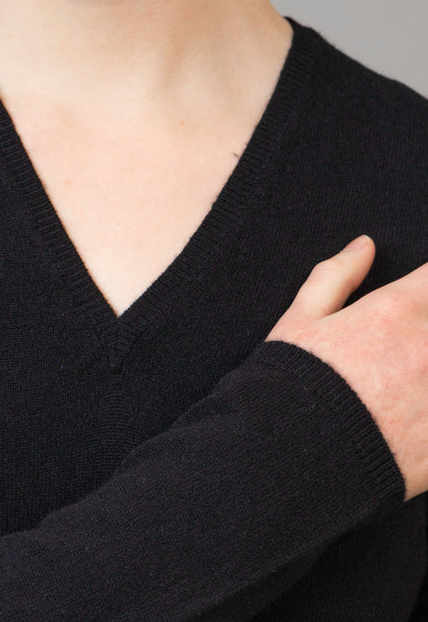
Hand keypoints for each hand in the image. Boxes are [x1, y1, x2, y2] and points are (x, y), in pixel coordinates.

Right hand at [265, 235, 427, 501]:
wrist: (290, 458)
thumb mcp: (300, 320)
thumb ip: (335, 276)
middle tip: (409, 344)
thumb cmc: (293, 384)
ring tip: (415, 373)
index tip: (418, 296)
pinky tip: (420, 407)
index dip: (427, 283)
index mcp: (396, 310)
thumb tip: (365, 245)